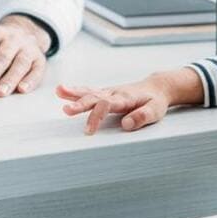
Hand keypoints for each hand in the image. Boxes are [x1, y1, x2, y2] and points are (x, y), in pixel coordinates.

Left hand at [0, 16, 49, 97]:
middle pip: (1, 57)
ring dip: (9, 80)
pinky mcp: (40, 60)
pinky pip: (36, 70)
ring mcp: (28, 49)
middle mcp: (12, 39)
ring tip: (0, 93)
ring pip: (19, 64)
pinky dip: (30, 81)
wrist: (23, 34)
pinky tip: (22, 89)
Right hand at [60, 68, 197, 134]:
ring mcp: (109, 91)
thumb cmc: (156, 101)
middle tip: (66, 111)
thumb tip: (125, 125)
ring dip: (74, 93)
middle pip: (94, 97)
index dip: (97, 117)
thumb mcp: (156, 110)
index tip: (88, 131)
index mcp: (125, 98)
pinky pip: (89, 91)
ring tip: (59, 91)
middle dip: (80, 105)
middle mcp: (114, 93)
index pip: (107, 106)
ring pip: (89, 92)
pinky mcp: (105, 93)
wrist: (157, 87)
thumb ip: (142, 117)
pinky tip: (62, 90)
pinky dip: (76, 91)